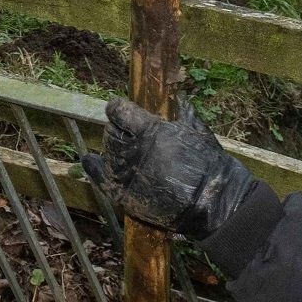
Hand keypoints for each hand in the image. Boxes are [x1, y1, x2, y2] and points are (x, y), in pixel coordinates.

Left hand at [85, 100, 255, 240]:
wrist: (211, 203)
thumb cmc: (208, 165)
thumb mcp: (197, 132)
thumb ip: (183, 114)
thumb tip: (180, 97)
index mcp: (149, 130)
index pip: (118, 111)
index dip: (119, 109)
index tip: (121, 110)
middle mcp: (132, 149)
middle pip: (111, 131)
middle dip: (119, 129)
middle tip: (129, 134)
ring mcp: (125, 172)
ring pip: (107, 151)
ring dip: (113, 148)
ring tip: (125, 151)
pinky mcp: (122, 193)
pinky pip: (99, 175)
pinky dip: (93, 166)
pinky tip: (90, 159)